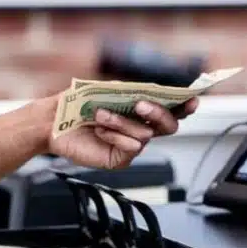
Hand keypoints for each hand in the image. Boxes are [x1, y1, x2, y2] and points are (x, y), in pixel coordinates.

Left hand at [49, 97, 198, 168]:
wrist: (53, 121)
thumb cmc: (78, 102)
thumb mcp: (107, 89)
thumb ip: (132, 91)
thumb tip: (151, 93)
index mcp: (141, 108)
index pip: (172, 108)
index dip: (185, 105)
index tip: (192, 99)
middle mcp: (140, 126)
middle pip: (169, 125)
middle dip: (159, 113)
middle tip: (141, 105)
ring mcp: (132, 143)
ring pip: (146, 134)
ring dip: (122, 122)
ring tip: (100, 116)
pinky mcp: (120, 158)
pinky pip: (132, 147)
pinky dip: (115, 136)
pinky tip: (99, 132)